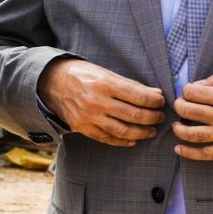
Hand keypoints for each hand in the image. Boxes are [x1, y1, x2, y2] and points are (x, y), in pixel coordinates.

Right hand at [37, 57, 166, 146]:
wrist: (51, 82)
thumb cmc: (81, 74)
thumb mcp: (104, 72)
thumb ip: (129, 84)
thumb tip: (155, 93)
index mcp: (104, 84)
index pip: (138, 96)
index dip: (154, 101)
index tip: (161, 102)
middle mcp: (96, 102)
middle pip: (134, 115)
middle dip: (152, 117)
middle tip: (160, 117)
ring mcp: (88, 117)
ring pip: (123, 131)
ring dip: (142, 132)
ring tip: (151, 130)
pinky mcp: (82, 127)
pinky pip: (107, 138)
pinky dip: (123, 141)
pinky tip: (133, 140)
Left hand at [172, 71, 212, 160]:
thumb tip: (201, 83)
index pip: (191, 92)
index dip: (186, 90)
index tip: (189, 93)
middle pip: (186, 110)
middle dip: (179, 106)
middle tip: (181, 107)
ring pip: (190, 133)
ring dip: (178, 129)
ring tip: (177, 126)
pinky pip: (204, 154)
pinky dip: (188, 153)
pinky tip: (179, 149)